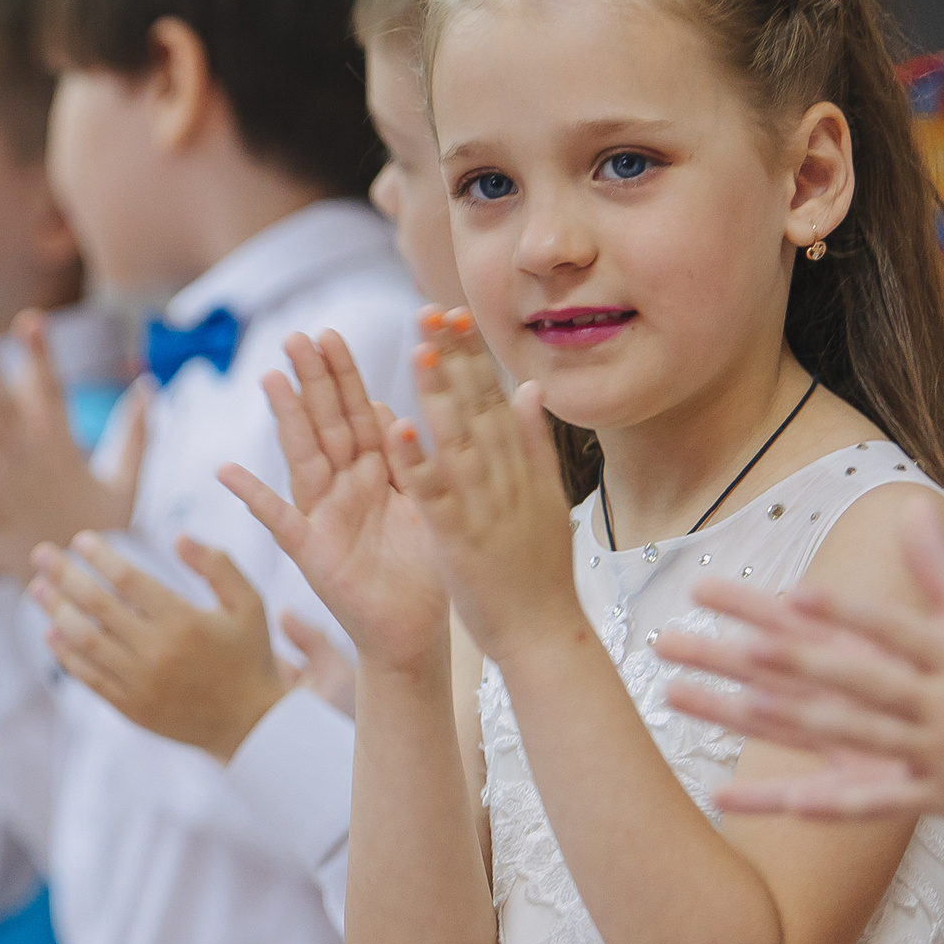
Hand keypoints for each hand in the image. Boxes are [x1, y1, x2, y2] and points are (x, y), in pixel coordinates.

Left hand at [0, 311, 148, 578]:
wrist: (88, 594)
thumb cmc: (101, 532)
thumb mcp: (126, 483)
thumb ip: (136, 433)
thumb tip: (151, 387)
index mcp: (64, 450)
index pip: (53, 393)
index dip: (42, 356)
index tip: (29, 319)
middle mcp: (36, 465)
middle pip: (12, 413)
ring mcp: (14, 492)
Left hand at [29, 532, 344, 760]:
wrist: (251, 725)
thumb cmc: (249, 656)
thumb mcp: (249, 604)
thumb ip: (217, 565)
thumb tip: (178, 536)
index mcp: (184, 622)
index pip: (128, 580)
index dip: (99, 557)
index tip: (80, 539)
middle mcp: (158, 652)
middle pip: (97, 606)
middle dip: (64, 575)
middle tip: (40, 553)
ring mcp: (141, 683)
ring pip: (85, 641)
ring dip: (56, 611)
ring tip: (36, 588)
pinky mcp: (131, 708)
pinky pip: (88, 677)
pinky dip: (65, 655)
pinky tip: (50, 632)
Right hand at [220, 330, 449, 675]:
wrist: (416, 633)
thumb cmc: (427, 571)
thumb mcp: (430, 505)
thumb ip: (414, 462)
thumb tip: (393, 409)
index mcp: (379, 472)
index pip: (359, 412)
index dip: (345, 376)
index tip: (330, 335)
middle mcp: (346, 486)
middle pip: (327, 423)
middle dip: (313, 381)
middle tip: (296, 336)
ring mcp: (324, 515)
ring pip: (305, 456)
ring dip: (288, 418)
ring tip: (270, 377)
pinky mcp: (312, 551)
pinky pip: (279, 520)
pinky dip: (253, 496)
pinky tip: (226, 471)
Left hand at [379, 308, 580, 663]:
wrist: (546, 633)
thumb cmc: (539, 570)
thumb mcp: (546, 498)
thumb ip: (534, 442)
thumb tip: (529, 387)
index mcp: (522, 468)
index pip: (495, 399)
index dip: (473, 356)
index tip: (453, 314)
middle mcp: (507, 479)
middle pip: (479, 409)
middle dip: (455, 359)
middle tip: (431, 310)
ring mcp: (485, 507)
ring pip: (459, 442)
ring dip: (439, 396)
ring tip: (417, 351)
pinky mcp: (460, 538)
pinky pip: (434, 494)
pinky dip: (417, 462)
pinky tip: (396, 428)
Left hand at [657, 503, 943, 864]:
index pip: (893, 632)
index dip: (846, 614)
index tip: (789, 595)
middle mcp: (938, 709)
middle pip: (837, 679)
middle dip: (757, 655)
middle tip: (689, 636)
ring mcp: (929, 757)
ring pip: (827, 735)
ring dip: (751, 716)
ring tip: (680, 694)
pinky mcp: (928, 798)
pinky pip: (857, 804)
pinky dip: (799, 801)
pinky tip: (741, 794)